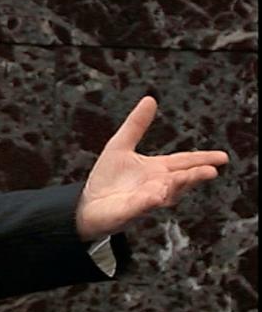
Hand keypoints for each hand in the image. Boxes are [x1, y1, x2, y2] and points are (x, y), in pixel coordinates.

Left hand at [76, 96, 228, 239]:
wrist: (87, 205)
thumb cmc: (107, 179)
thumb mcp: (120, 145)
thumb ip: (136, 125)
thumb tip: (150, 99)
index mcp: (157, 169)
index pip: (184, 162)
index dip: (203, 159)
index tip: (223, 156)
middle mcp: (157, 185)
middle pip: (182, 178)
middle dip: (197, 174)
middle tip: (212, 169)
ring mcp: (146, 199)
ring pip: (168, 193)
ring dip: (181, 185)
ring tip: (193, 176)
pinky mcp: (131, 211)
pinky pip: (143, 206)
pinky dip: (150, 201)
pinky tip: (156, 195)